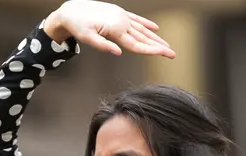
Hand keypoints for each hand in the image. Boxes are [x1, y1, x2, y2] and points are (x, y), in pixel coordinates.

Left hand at [43, 0, 175, 58]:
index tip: (164, 54)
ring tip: (167, 46)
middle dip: (159, 46)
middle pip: (144, 38)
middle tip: (173, 54)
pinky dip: (146, 24)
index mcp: (116, 29)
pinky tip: (155, 29)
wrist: (71, 10)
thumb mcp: (87, 38)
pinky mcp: (118, 13)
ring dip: (155, 38)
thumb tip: (118, 52)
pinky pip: (135, 19)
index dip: (152, 51)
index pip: (137, 44)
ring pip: (142, 30)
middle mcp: (122, 22)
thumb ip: (103, 45)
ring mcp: (121, 17)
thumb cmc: (78, 26)